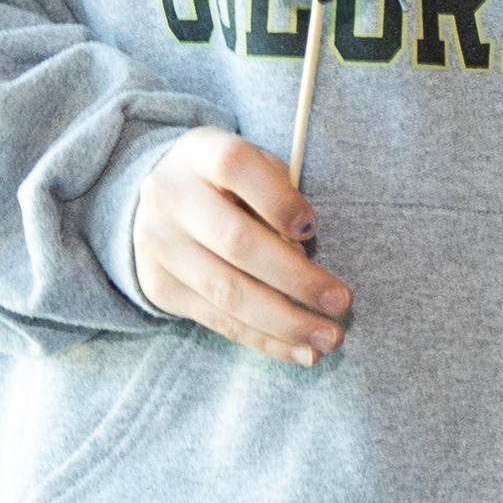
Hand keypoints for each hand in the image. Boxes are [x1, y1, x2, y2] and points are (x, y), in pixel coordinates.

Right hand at [133, 128, 352, 364]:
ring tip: (329, 339)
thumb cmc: (231, 179)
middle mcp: (170, 197)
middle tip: (343, 303)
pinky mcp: (160, 287)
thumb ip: (279, 191)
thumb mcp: (253, 164)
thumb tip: (306, 247)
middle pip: (236, 242)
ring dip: (284, 322)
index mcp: (201, 152)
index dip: (278, 199)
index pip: (236, 167)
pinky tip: (300, 350)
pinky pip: (218, 320)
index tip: (313, 229)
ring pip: (227, 292)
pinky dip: (264, 339)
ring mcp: (159, 245)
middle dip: (296, 279)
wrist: (162, 197)